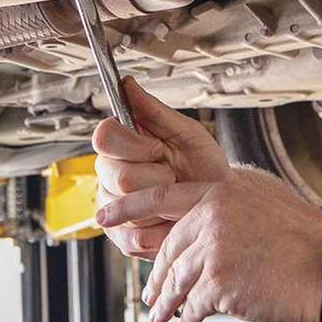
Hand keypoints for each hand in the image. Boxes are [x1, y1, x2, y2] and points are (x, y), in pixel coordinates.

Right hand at [91, 77, 232, 258]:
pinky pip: (134, 235)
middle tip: (173, 177)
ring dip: (160, 204)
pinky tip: (170, 217)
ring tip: (173, 198)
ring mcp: (113, 207)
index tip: (158, 148)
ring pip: (126, 208)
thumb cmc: (203, 168)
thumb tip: (128, 85)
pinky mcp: (121, 235)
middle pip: (117, 175)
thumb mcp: (187, 133)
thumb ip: (155, 110)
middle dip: (155, 177)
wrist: (218, 205)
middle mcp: (110, 175)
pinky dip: (160, 228)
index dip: (133, 144)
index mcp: (121, 145)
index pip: (104, 136)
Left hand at [96, 166, 321, 321]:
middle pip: (168, 249)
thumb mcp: (266, 203)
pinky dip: (187, 317)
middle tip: (149, 293)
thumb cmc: (308, 243)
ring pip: (176, 279)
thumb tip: (207, 223)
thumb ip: (230, 207)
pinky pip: (192, 304)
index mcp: (221, 191)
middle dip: (156, 276)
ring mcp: (214, 249)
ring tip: (161, 314)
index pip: (162, 198)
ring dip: (167, 302)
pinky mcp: (218, 282)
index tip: (105, 215)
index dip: (128, 208)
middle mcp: (213, 215)